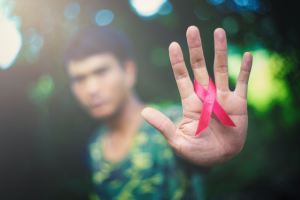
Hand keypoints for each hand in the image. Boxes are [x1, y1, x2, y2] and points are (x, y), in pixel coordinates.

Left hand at [142, 26, 252, 165]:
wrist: (220, 159)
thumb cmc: (197, 152)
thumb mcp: (177, 141)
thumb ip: (163, 125)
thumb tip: (143, 111)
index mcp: (190, 102)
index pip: (182, 77)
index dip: (177, 61)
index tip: (173, 45)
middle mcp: (206, 95)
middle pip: (199, 67)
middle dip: (196, 49)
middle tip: (191, 29)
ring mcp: (222, 97)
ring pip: (220, 69)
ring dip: (220, 50)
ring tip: (218, 30)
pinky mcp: (238, 103)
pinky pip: (242, 83)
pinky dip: (245, 69)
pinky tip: (245, 54)